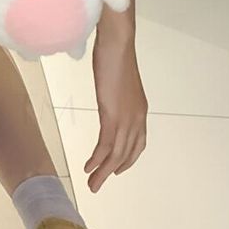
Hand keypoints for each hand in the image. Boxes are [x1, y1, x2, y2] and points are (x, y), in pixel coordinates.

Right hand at [84, 21, 147, 192]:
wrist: (117, 43)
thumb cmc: (115, 54)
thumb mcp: (117, 80)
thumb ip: (115, 93)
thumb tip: (108, 95)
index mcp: (139, 110)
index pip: (137, 143)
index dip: (127, 159)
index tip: (115, 169)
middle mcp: (137, 118)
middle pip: (126, 154)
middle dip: (112, 171)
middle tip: (98, 185)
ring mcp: (126, 118)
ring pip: (116, 154)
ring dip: (103, 172)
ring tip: (92, 184)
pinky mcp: (113, 115)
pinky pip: (106, 145)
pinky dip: (98, 159)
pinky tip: (89, 167)